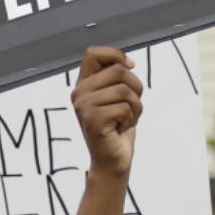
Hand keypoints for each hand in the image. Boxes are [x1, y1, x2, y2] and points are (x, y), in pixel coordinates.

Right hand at [72, 46, 142, 178]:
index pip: (94, 53)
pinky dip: (130, 119)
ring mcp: (84, 107)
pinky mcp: (93, 120)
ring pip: (124, 90)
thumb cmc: (116, 128)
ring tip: (125, 119)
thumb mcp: (115, 97)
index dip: (116, 55)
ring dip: (135, 107)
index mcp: (83, 84)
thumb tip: (127, 62)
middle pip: (118, 70)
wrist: (112, 161)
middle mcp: (79, 93)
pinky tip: (120, 129)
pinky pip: (125, 108)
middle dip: (135, 87)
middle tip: (130, 106)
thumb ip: (115, 78)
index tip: (130, 67)